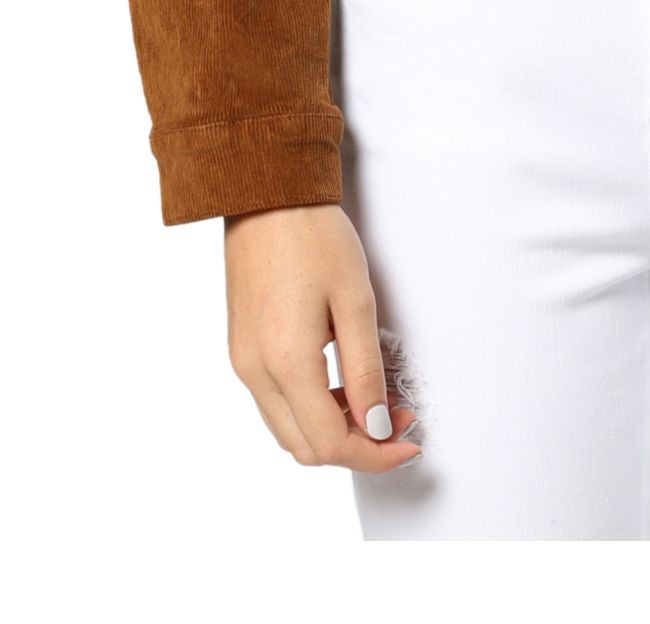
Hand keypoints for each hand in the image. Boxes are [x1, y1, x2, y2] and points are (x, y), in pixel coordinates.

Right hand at [224, 204, 420, 471]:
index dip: (375, 454)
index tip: (408, 441)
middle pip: (305, 448)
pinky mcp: (241, 349)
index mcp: (286, 362)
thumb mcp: (356, 301)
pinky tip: (342, 384)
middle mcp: (255, 372)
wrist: (267, 195)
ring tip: (374, 401)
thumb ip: (366, 371)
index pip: (330, 443)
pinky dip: (311, 409)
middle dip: (356, 446)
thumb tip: (376, 425)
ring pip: (288, 430)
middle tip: (397, 421)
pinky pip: (275, 403)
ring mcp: (243, 362)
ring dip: (333, 429)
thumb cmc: (313, 235)